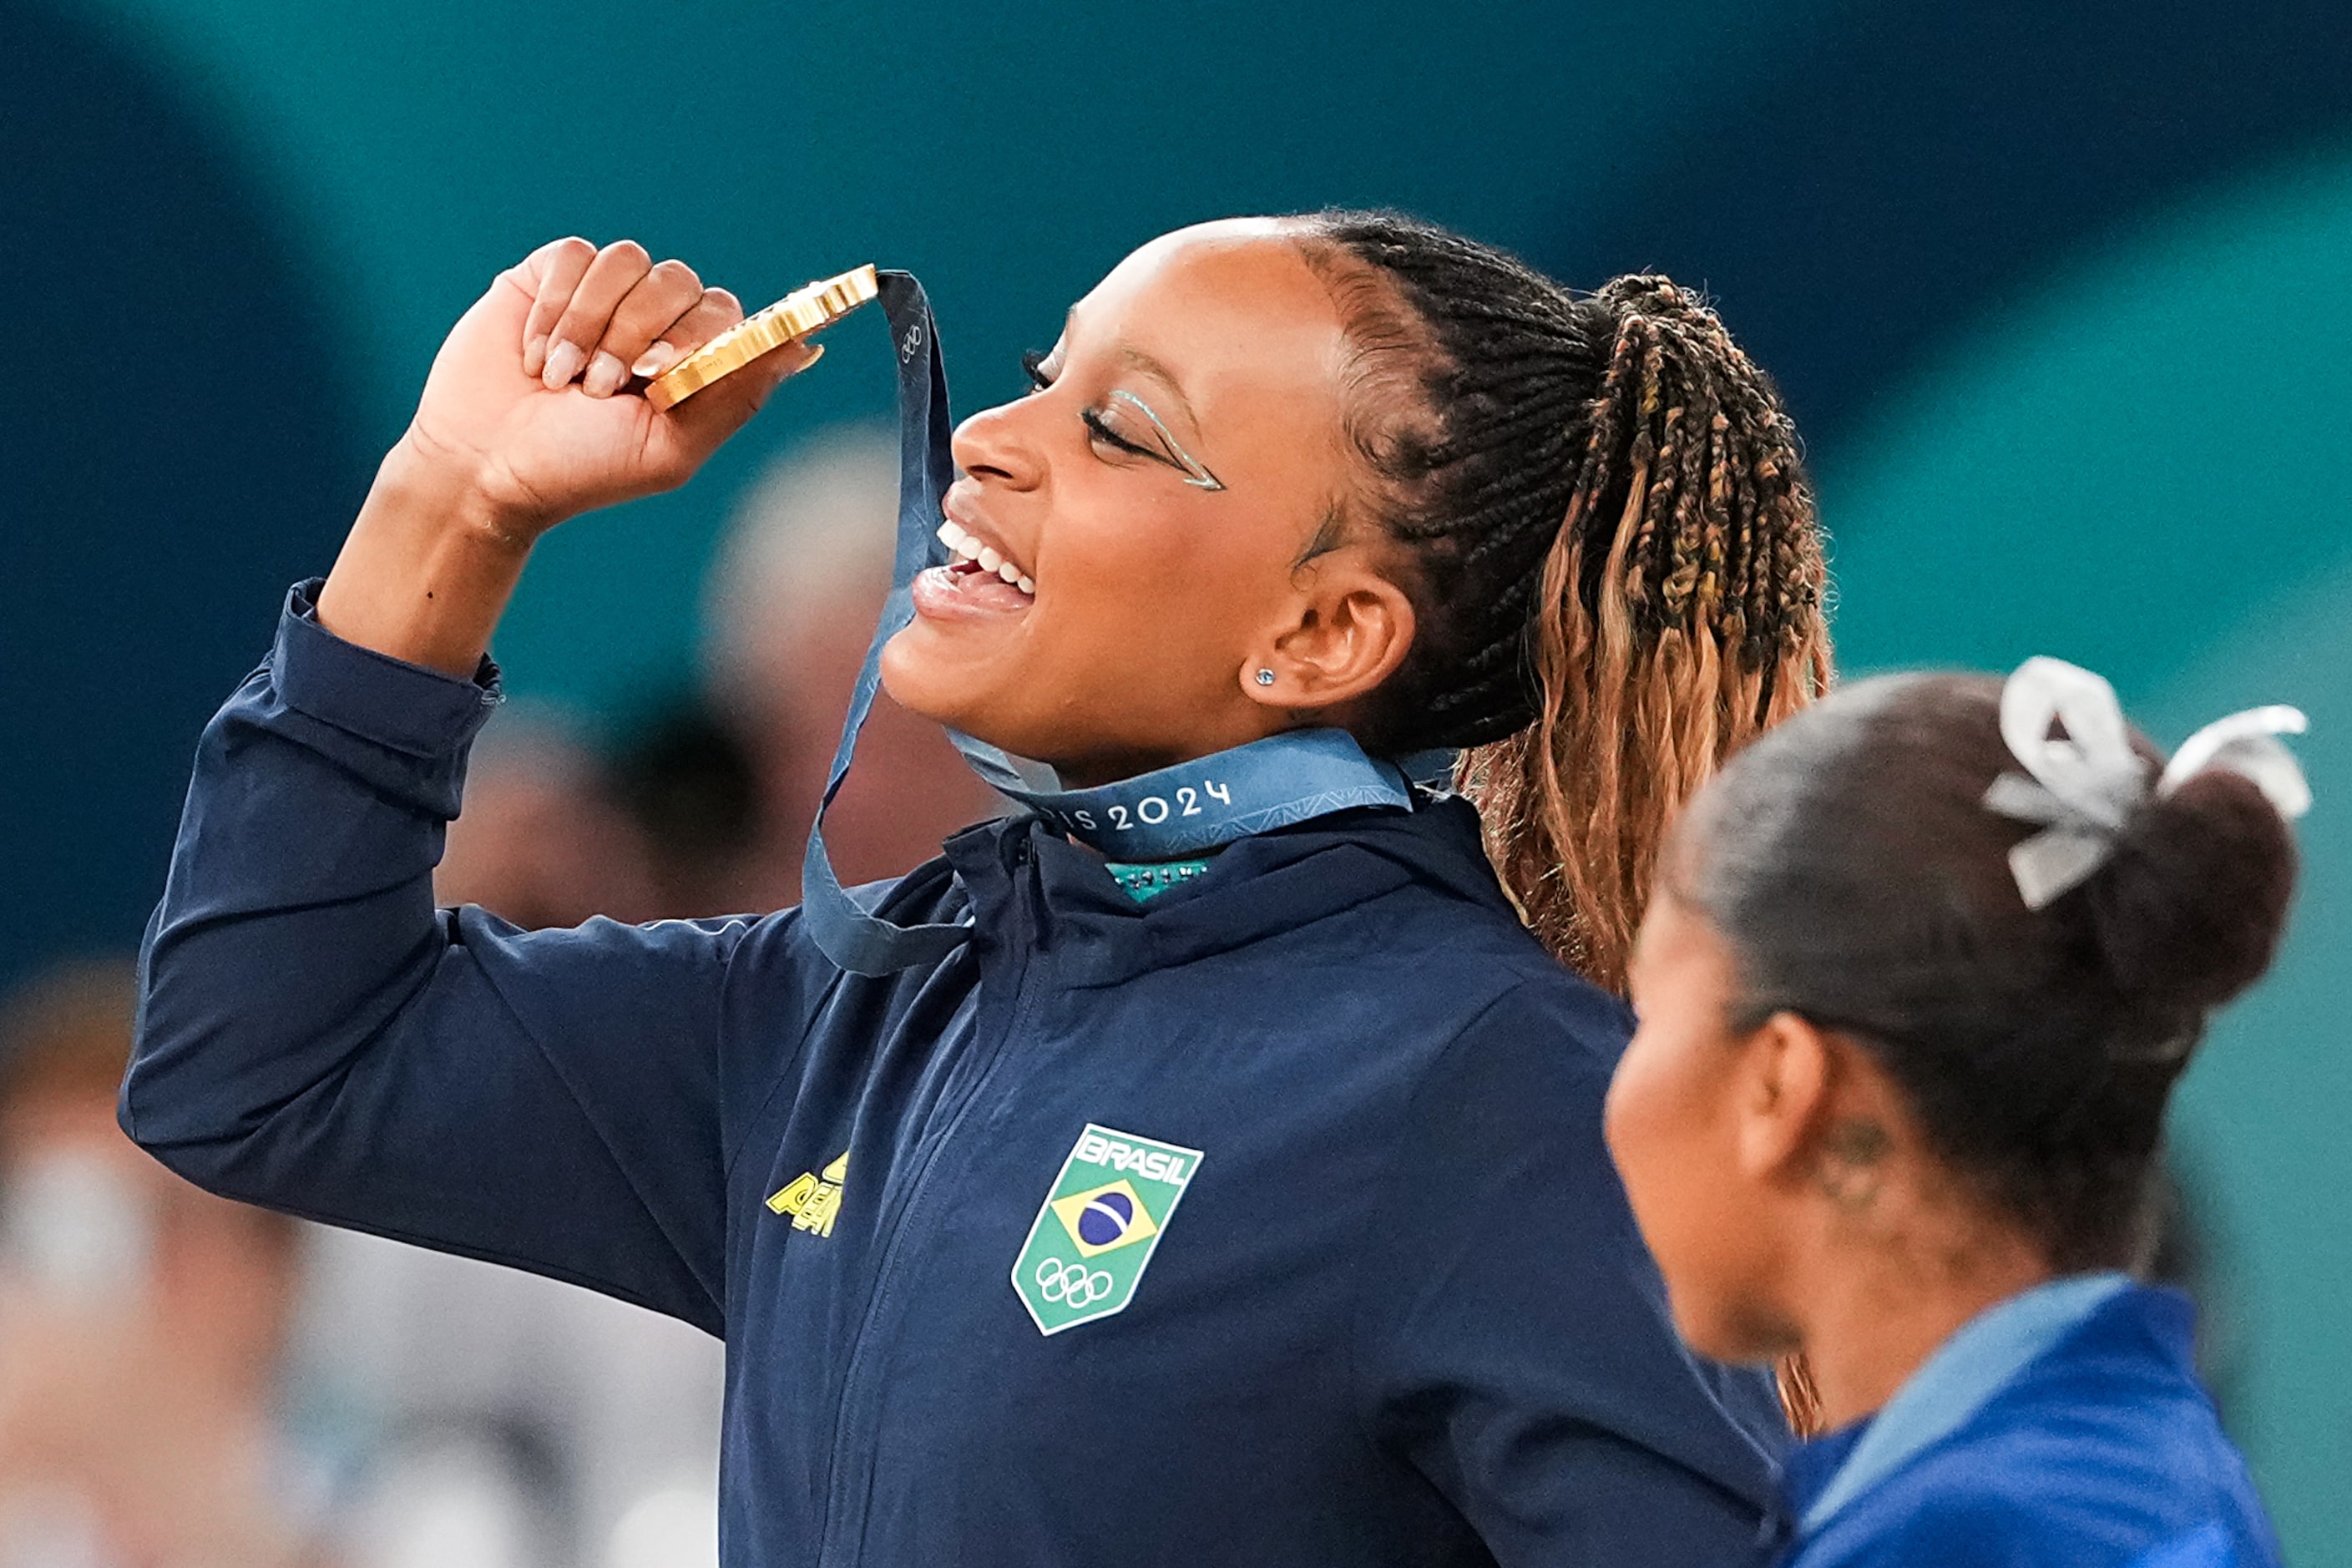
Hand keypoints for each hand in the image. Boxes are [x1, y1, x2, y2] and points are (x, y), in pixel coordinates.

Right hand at [402, 236, 818, 540]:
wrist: (486, 466)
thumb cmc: (581, 468)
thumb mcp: (670, 448)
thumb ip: (735, 395)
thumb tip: (803, 346)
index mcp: (692, 360)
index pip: (727, 313)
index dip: (699, 335)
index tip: (661, 375)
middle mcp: (654, 319)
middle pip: (679, 280)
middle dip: (637, 336)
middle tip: (601, 389)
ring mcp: (603, 293)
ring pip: (625, 260)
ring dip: (592, 324)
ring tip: (564, 379)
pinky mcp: (551, 276)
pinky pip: (573, 255)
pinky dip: (555, 309)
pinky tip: (536, 356)